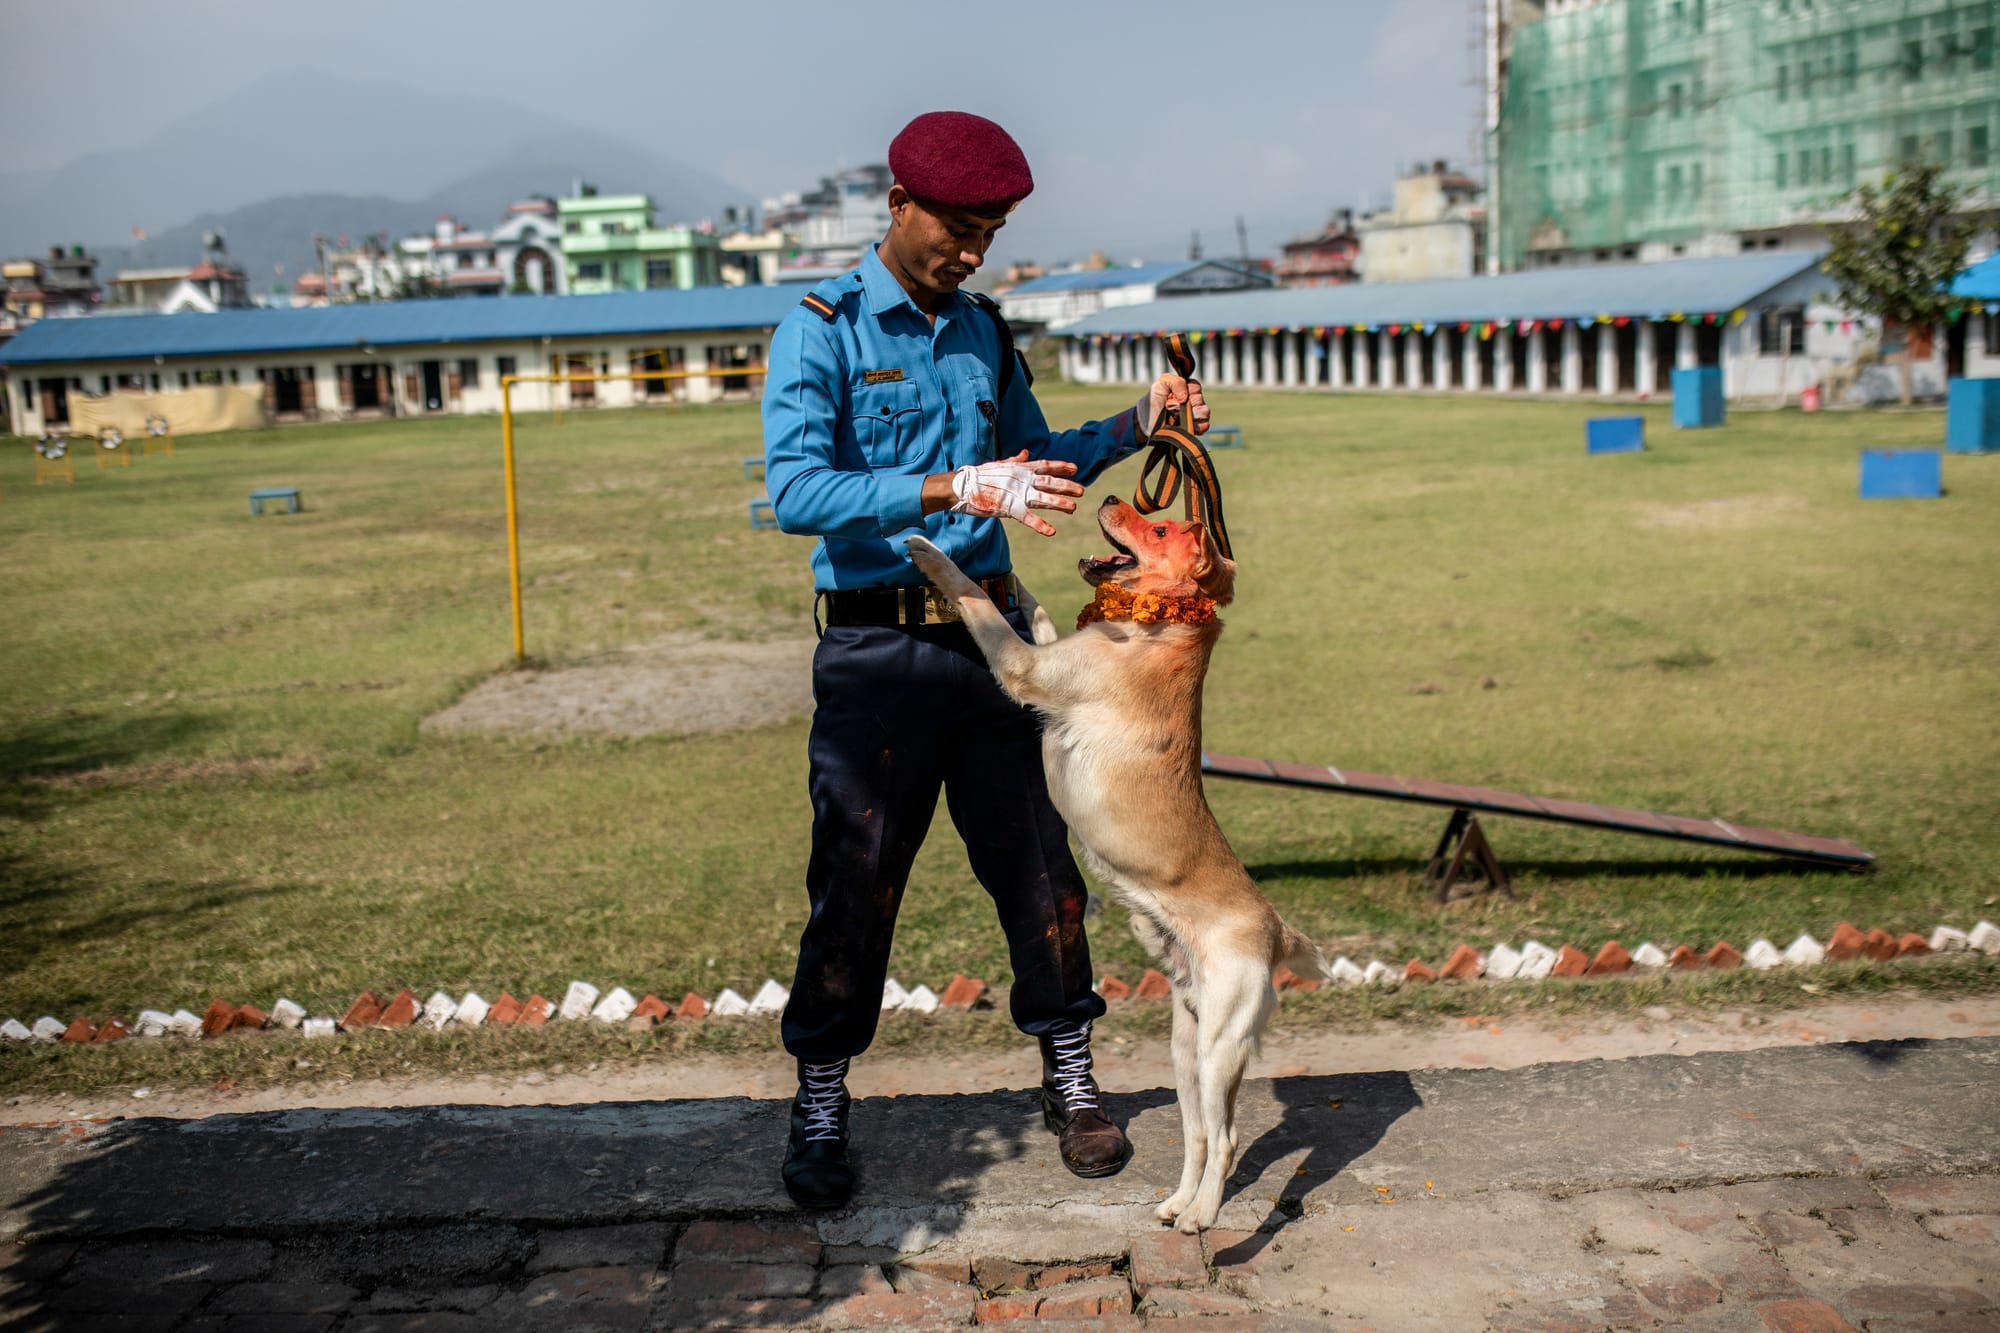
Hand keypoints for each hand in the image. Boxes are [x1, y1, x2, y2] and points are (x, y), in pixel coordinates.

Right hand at [948, 451, 1083, 535]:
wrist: (961, 486)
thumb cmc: (979, 476)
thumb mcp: (1000, 465)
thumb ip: (1016, 460)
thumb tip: (1026, 453)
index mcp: (1020, 468)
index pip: (1045, 465)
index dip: (1061, 466)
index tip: (1075, 468)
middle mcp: (1021, 479)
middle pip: (1049, 482)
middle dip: (1067, 486)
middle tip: (1082, 490)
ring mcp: (1016, 493)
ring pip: (1043, 499)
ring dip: (1059, 503)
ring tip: (1073, 508)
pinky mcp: (1008, 508)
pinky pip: (1027, 517)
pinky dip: (1039, 525)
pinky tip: (1051, 531)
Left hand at [1136, 373, 1209, 440]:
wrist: (1146, 421)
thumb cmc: (1154, 401)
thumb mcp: (1161, 384)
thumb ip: (1175, 381)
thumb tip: (1186, 396)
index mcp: (1187, 389)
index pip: (1196, 387)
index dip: (1186, 390)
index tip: (1173, 395)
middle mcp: (1193, 402)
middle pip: (1200, 399)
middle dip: (1186, 403)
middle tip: (1172, 407)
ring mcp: (1195, 416)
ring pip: (1204, 411)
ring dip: (1191, 414)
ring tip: (1176, 416)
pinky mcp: (1195, 429)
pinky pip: (1205, 425)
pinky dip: (1197, 426)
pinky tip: (1185, 425)